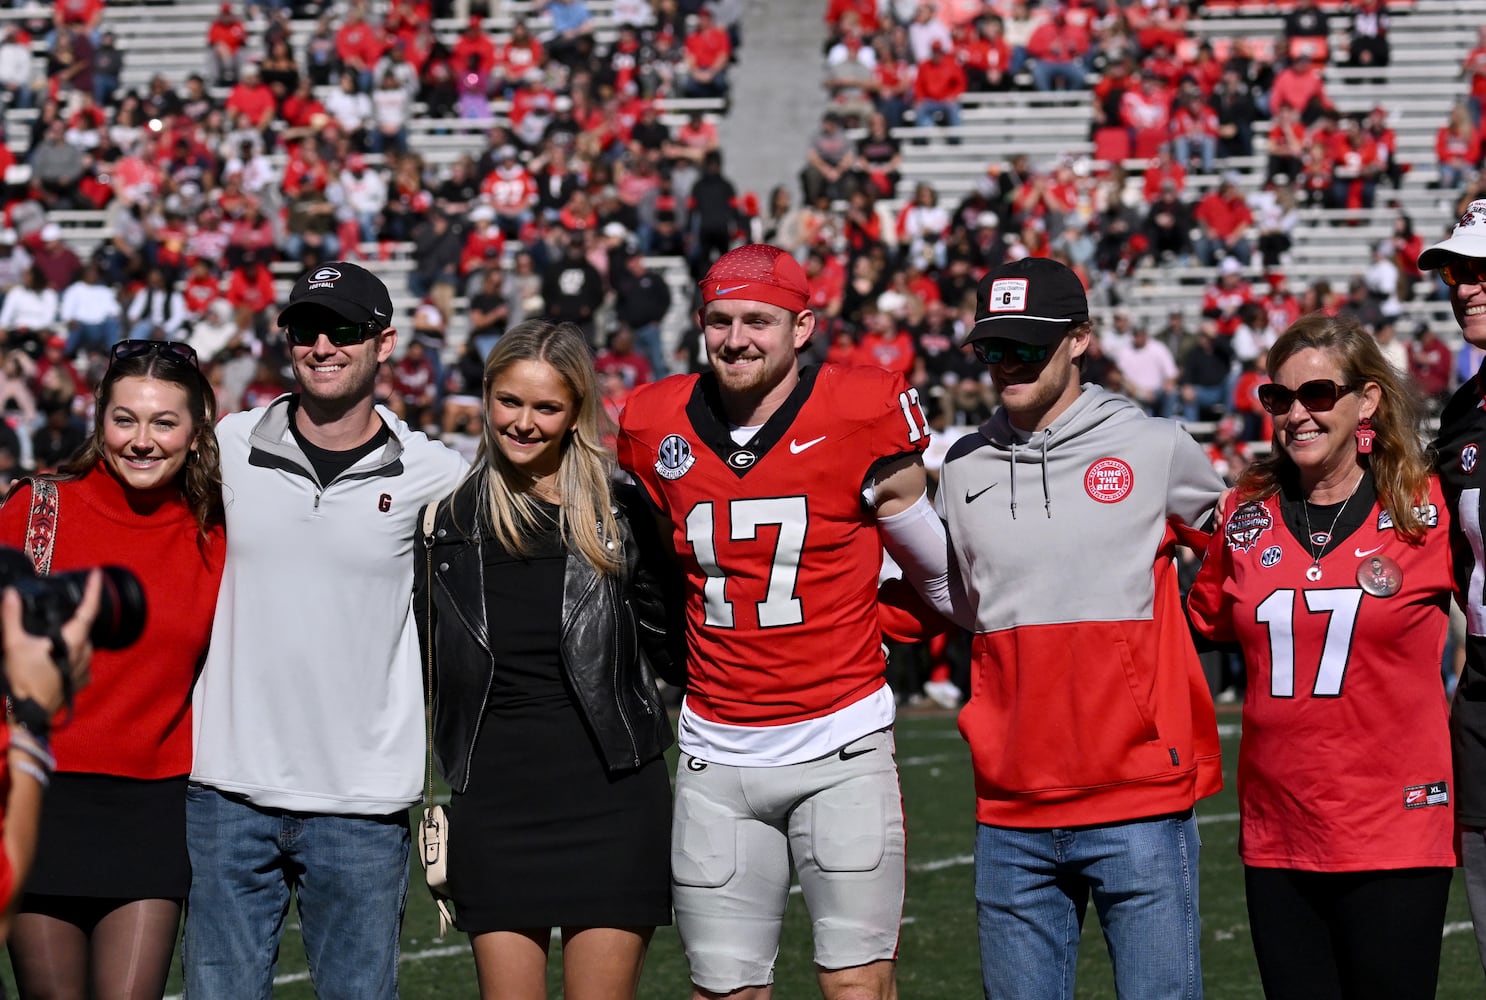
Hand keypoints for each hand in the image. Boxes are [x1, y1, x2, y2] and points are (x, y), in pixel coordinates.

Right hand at [0, 571, 99, 714]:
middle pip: (81, 627)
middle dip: (69, 621)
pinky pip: (78, 661)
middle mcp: (86, 652)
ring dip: (67, 640)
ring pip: (80, 644)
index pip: (89, 609)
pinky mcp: (82, 680)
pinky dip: (67, 656)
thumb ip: (12, 617)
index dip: (93, 590)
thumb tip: (11, 595)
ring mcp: (86, 667)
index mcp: (74, 640)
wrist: (30, 713)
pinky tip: (51, 660)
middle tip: (51, 619)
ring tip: (46, 644)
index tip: (95, 574)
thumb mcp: (14, 645)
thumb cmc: (25, 680)